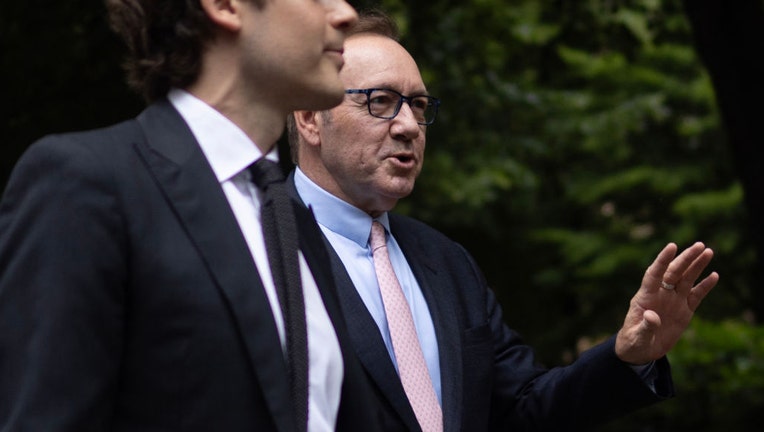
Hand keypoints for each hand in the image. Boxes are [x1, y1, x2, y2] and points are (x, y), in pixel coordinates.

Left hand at [615, 242, 718, 364]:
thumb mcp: (637, 337)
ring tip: (708, 251)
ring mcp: (673, 301)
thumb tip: (652, 316)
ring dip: (696, 266)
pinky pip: (696, 295)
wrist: (641, 351)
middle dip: (686, 259)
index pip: (654, 273)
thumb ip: (645, 327)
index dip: (662, 259)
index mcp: (645, 297)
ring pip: (686, 279)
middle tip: (700, 245)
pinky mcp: (684, 311)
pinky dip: (705, 286)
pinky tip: (714, 275)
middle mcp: (661, 294)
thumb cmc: (634, 342)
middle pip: (674, 272)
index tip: (672, 246)